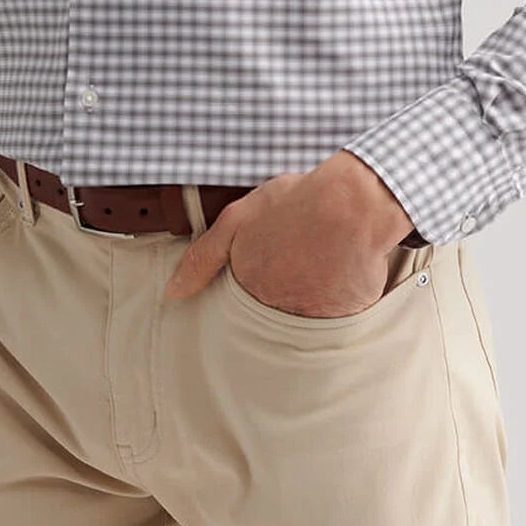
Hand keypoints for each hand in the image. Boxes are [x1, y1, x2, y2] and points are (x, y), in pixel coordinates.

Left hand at [163, 153, 410, 313]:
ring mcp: (314, 320)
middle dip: (282, 292)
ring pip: (304, 319)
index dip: (256, 284)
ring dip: (309, 299)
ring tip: (318, 267)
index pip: (242, 308)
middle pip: (274, 314)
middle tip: (296, 264)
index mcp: (250, 291)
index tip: (269, 267)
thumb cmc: (295, 205)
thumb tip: (173, 292)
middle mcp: (280, 313)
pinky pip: (337, 318)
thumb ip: (202, 258)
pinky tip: (339, 273)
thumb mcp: (237, 220)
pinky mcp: (346, 320)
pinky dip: (338, 300)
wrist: (352, 206)